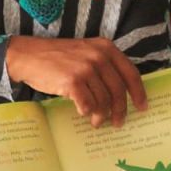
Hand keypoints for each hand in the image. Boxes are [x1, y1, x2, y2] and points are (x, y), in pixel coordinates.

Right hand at [6, 36, 146, 127]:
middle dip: (120, 110)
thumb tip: (121, 93)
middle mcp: (98, 56)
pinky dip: (86, 111)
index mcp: (105, 47)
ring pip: (104, 101)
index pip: (131, 73)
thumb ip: (103, 65)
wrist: (28, 56)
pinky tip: (82, 112)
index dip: (138, 93)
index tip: (142, 107)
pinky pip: (88, 104)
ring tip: (95, 121)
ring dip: (101, 115)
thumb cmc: (56, 57)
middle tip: (117, 122)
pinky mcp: (73, 81)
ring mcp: (86, 68)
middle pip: (118, 91)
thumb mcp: (85, 52)